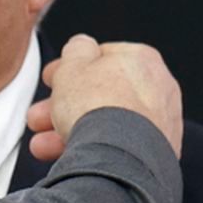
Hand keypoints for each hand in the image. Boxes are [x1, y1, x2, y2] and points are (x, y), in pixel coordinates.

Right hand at [26, 36, 181, 161]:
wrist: (120, 156)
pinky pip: (117, 147)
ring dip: (72, 131)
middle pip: (101, 94)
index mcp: (142, 59)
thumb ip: (76, 50)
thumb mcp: (73, 64)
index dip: (70, 69)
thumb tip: (80, 45)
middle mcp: (159, 89)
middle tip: (40, 116)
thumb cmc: (100, 108)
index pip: (101, 59)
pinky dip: (94, 150)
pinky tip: (71, 157)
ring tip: (44, 144)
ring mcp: (161, 124)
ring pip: (107, 123)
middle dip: (65, 106)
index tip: (52, 80)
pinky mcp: (157, 155)